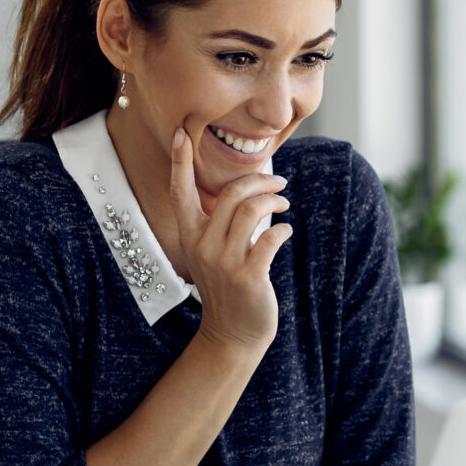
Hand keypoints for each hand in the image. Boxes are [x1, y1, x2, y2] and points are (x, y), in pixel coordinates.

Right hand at [167, 127, 291, 355]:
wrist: (233, 333)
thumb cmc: (227, 284)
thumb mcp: (213, 251)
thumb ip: (220, 222)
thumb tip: (246, 188)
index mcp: (190, 236)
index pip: (180, 191)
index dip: (180, 161)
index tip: (181, 132)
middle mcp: (202, 246)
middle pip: (230, 193)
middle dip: (260, 180)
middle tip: (279, 183)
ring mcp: (225, 262)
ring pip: (251, 211)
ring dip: (274, 201)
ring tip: (284, 203)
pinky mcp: (249, 276)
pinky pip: (271, 238)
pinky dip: (283, 229)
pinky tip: (285, 232)